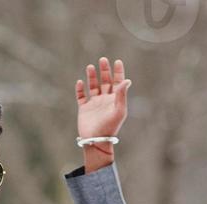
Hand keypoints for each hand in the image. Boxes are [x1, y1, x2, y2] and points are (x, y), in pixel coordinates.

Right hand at [76, 57, 130, 172]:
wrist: (96, 140)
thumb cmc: (110, 127)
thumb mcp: (119, 110)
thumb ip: (122, 94)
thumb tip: (127, 80)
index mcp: (115, 100)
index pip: (118, 82)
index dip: (118, 72)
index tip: (117, 61)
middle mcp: (105, 100)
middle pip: (105, 81)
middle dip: (105, 70)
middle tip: (103, 60)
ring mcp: (94, 104)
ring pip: (93, 86)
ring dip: (92, 77)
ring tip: (90, 66)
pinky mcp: (84, 109)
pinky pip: (81, 96)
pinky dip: (80, 89)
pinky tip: (80, 82)